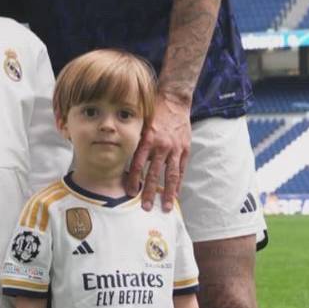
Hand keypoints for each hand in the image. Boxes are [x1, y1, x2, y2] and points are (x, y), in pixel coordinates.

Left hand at [125, 93, 191, 210]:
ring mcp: (175, 148)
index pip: (138, 164)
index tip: (129, 192)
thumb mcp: (140, 122)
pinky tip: (175, 194)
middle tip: (144, 207)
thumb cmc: (154, 110)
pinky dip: (178, 183)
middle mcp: (161, 145)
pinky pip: (181, 169)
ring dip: (167, 193)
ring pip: (170, 175)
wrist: (174, 99)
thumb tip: (123, 157)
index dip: (133, 180)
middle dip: (148, 192)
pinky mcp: (185, 149)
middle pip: (154, 174)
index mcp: (147, 139)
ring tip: (165, 208)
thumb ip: (135, 140)